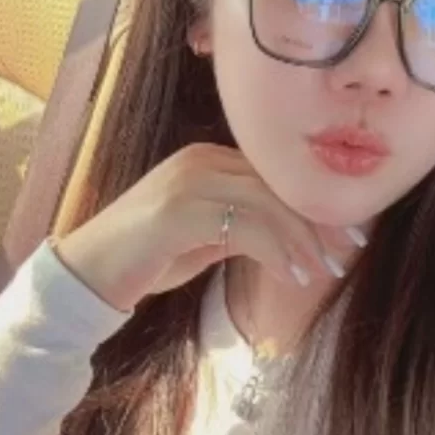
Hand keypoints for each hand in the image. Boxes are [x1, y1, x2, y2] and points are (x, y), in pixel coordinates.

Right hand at [55, 143, 364, 311]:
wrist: (87, 274)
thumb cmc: (145, 260)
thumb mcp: (204, 238)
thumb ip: (241, 226)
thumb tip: (288, 237)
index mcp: (207, 158)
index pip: (274, 175)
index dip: (313, 204)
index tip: (347, 232)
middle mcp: (199, 159)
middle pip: (276, 185)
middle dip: (317, 220)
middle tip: (347, 251)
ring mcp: (188, 182)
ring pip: (266, 203)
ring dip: (302, 240)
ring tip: (322, 271)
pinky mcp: (179, 211)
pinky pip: (245, 226)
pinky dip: (276, 252)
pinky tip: (290, 276)